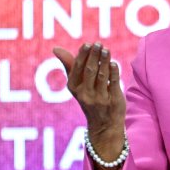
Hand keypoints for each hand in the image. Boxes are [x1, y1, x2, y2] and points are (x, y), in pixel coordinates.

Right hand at [53, 43, 126, 163]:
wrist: (103, 125)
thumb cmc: (89, 98)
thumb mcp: (77, 85)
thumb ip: (69, 65)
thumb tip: (55, 49)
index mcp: (74, 88)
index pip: (77, 68)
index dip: (82, 55)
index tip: (87, 44)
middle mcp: (85, 94)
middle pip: (89, 71)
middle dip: (94, 56)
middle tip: (98, 44)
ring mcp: (99, 98)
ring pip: (101, 76)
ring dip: (104, 61)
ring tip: (106, 50)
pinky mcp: (113, 100)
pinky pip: (113, 84)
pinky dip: (113, 72)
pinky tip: (113, 63)